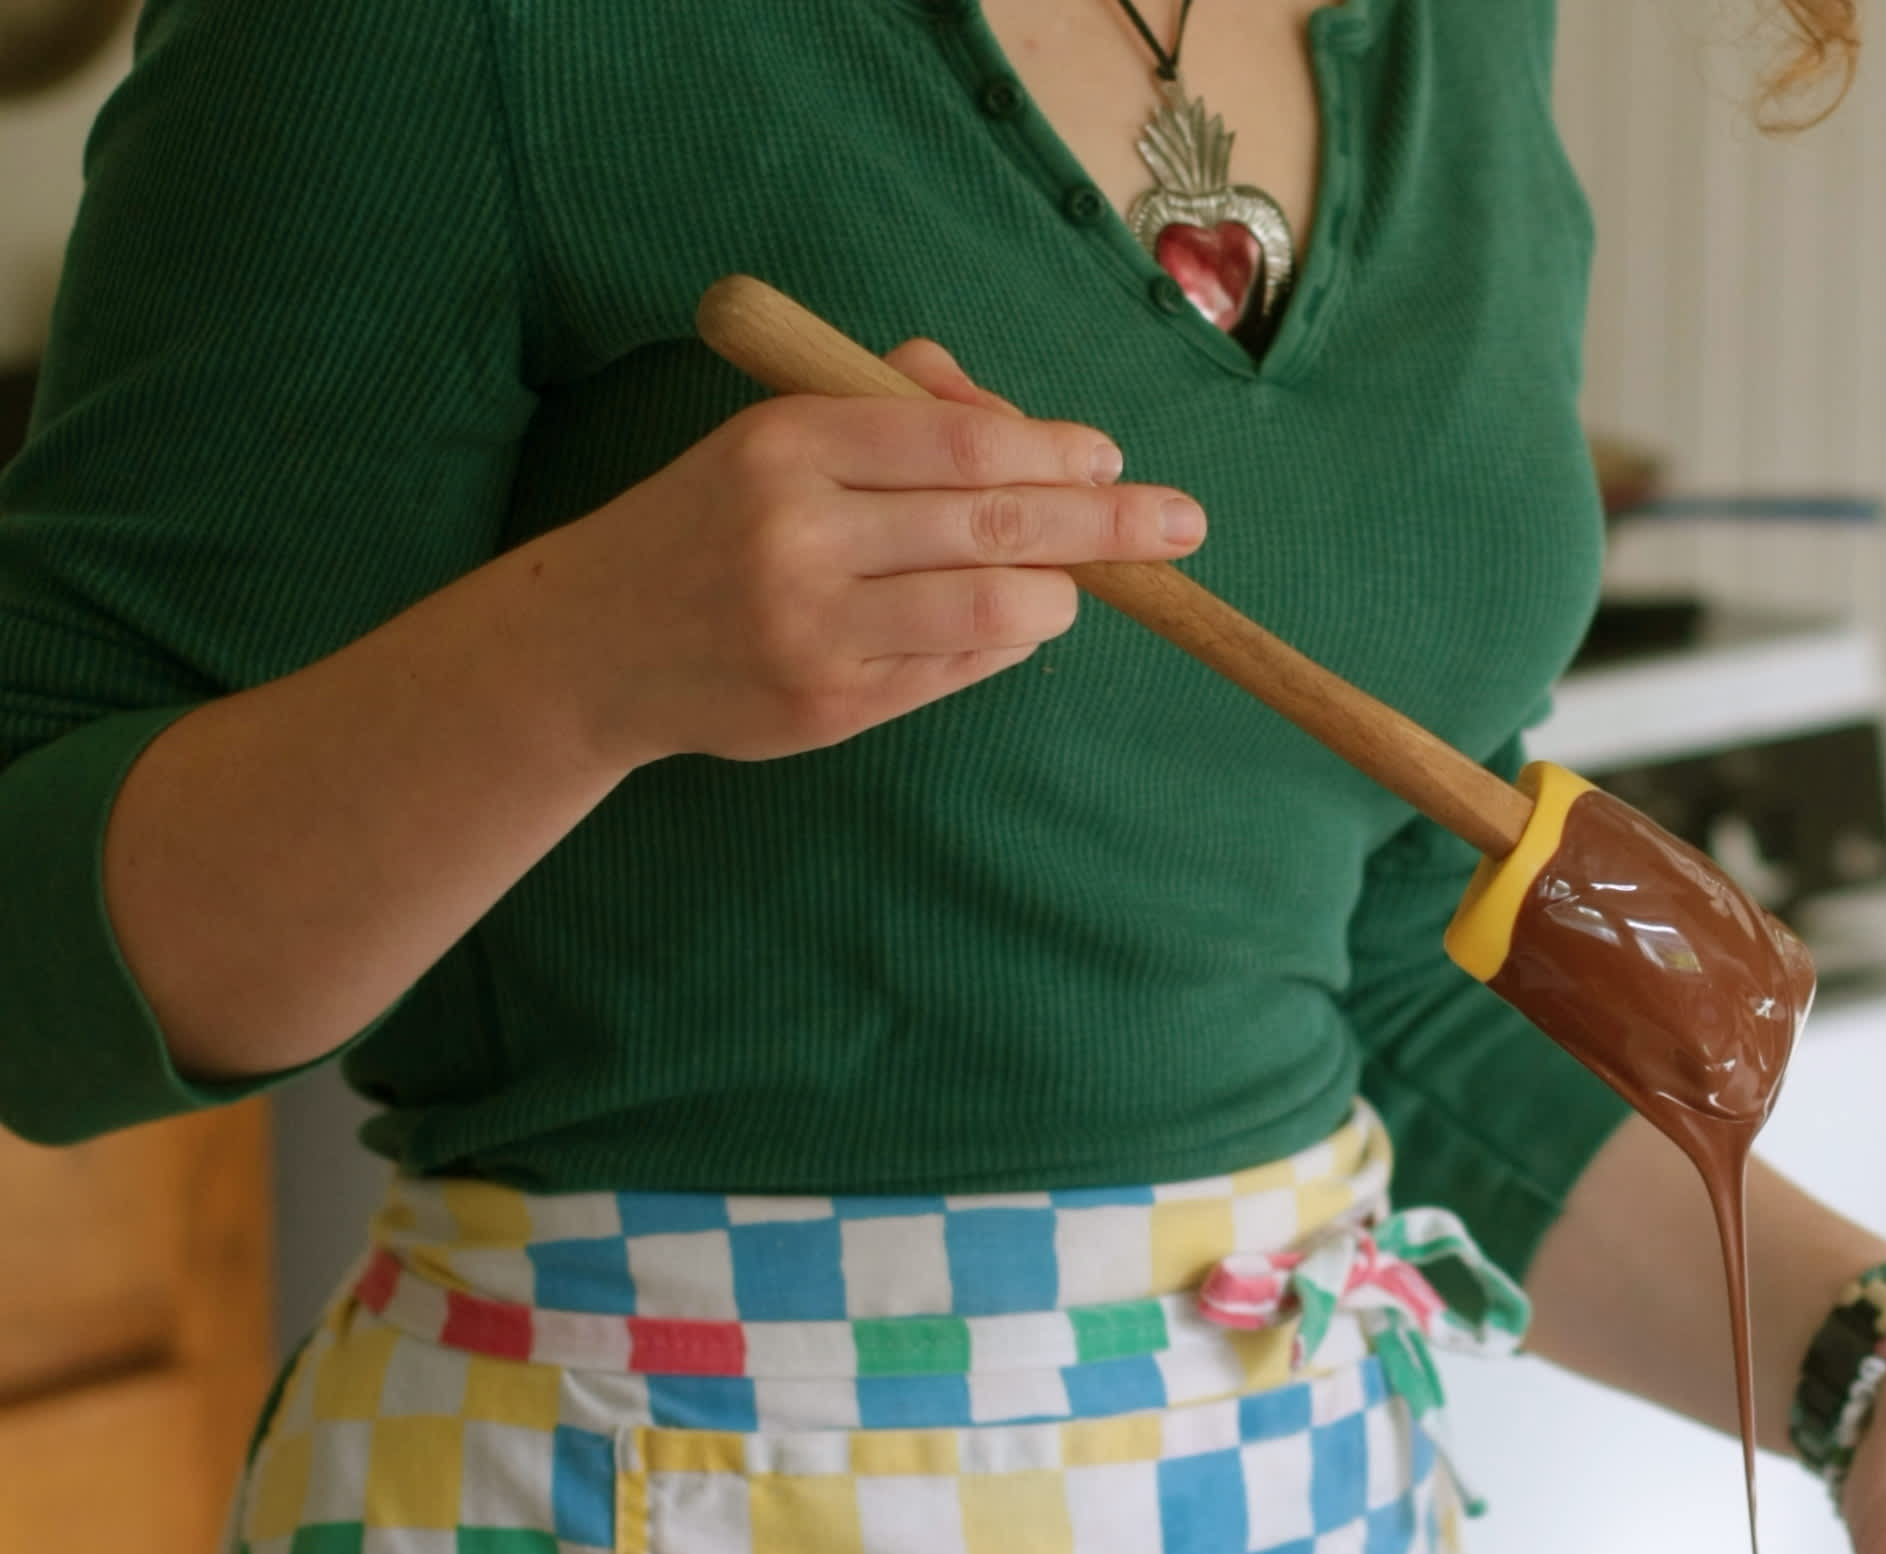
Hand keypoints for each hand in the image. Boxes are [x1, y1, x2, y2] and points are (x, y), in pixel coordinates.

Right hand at [546, 341, 1205, 769]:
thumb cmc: (709, 523)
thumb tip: (1020, 421)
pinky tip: (1014, 624)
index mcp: (789, 444)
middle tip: (1181, 523)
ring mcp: (818, 630)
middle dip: (1106, 524)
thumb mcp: (775, 435)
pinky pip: (957, 669)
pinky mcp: (831, 705)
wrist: (596, 643)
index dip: (1054, 452)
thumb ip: (892, 407)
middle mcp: (802, 535)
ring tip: (1071, 586)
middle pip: (996, 523)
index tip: (1109, 461)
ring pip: (990, 606)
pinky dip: (1004, 642)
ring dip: (1054, 595)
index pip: (962, 443)